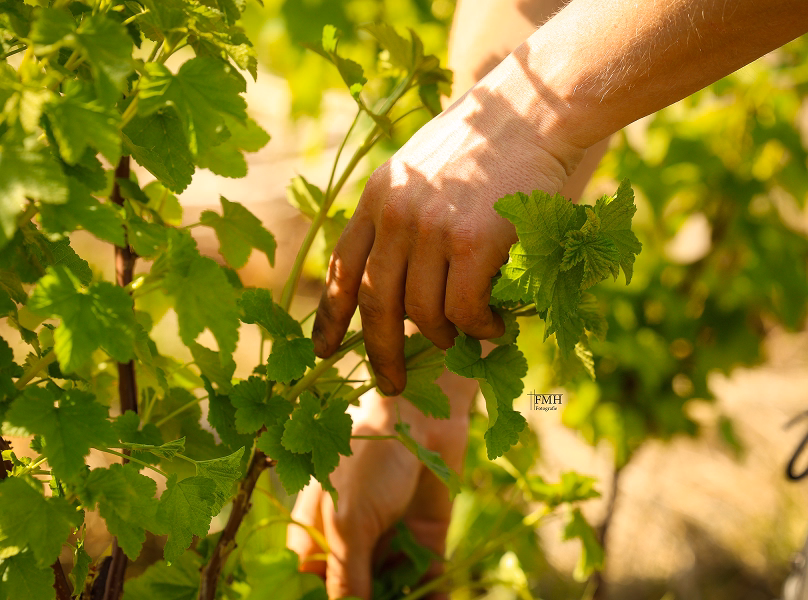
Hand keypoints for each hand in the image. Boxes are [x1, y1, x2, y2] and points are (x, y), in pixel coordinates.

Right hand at [287, 385, 469, 598]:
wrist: (423, 417)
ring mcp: (387, 544)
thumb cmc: (371, 459)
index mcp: (318, 538)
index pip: (309, 590)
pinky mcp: (422, 542)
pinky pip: (425, 584)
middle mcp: (351, 546)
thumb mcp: (351, 522)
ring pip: (390, 594)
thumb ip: (346, 577)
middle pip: (353, 596)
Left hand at [311, 65, 583, 395]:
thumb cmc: (485, 144)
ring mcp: (431, 229)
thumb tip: (401, 284)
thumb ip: (401, 218)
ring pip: (423, 313)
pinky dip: (480, 329)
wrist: (531, 110)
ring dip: (445, 337)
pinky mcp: (472, 243)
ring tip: (465, 337)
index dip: (329, 316)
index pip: (341, 266)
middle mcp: (396, 215)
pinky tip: (496, 326)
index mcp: (377, 198)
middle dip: (379, 353)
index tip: (322, 350)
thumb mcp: (422, 170)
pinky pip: (465, 311)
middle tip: (391, 383)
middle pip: (374, 303)